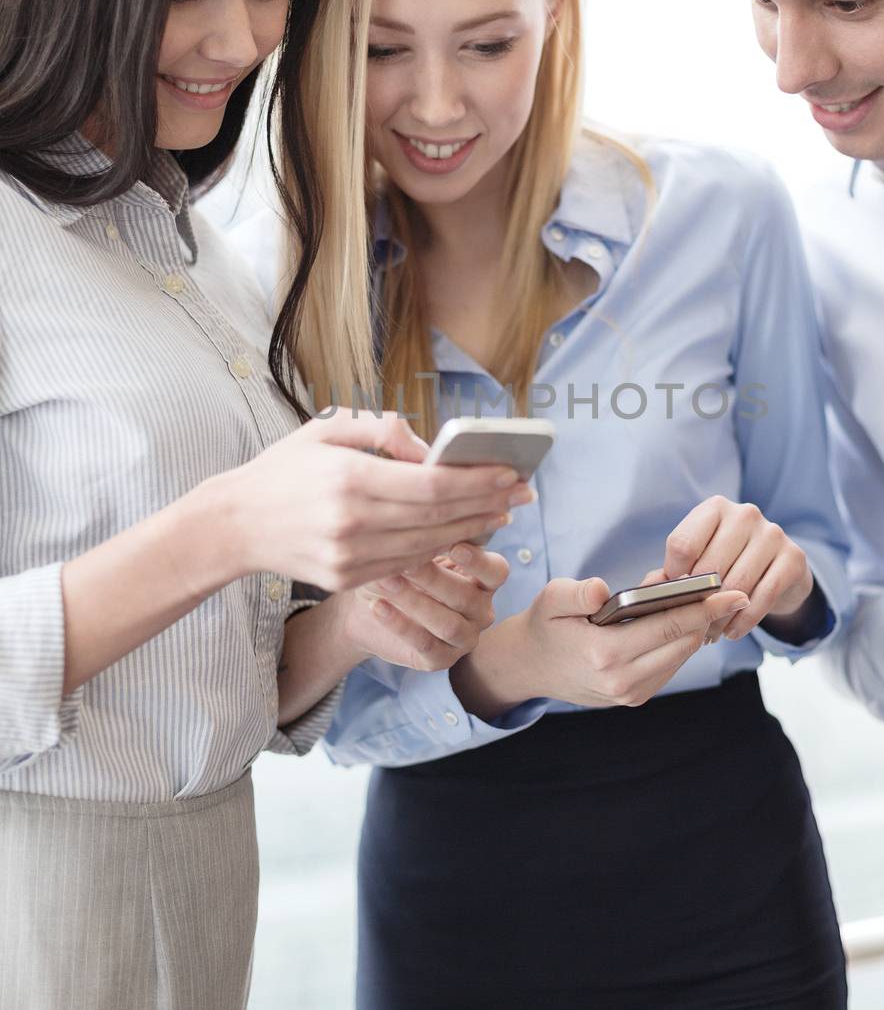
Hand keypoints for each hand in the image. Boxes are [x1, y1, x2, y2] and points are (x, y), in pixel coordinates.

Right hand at [224, 409, 531, 590]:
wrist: (234, 525)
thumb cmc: (283, 469)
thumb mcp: (326, 430)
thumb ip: (383, 431)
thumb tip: (431, 448)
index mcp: (349, 478)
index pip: (432, 485)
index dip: (478, 481)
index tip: (511, 473)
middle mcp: (353, 523)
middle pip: (439, 517)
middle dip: (488, 504)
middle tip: (522, 493)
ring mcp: (350, 558)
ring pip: (429, 545)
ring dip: (470, 529)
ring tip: (500, 512)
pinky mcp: (348, 580)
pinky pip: (407, 563)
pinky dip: (438, 548)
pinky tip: (461, 532)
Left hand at [344, 543, 509, 671]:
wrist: (366, 609)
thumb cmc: (398, 570)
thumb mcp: (412, 554)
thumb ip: (425, 545)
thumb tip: (421, 531)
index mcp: (484, 580)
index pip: (495, 572)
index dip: (478, 561)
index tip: (454, 547)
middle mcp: (480, 610)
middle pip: (466, 597)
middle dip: (433, 578)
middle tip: (404, 562)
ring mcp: (464, 638)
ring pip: (448, 624)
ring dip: (415, 602)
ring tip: (386, 582)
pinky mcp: (441, 660)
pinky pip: (426, 645)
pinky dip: (401, 625)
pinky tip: (378, 607)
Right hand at [451, 574, 750, 716]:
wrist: (529, 666)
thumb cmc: (545, 625)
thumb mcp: (552, 599)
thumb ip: (578, 592)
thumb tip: (606, 590)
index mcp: (604, 654)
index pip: (668, 627)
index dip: (703, 608)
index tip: (731, 591)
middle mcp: (622, 680)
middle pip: (684, 644)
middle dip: (707, 616)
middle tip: (724, 589)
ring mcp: (630, 694)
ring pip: (681, 656)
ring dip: (696, 629)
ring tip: (705, 602)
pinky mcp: (634, 698)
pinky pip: (670, 666)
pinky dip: (681, 643)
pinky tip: (684, 621)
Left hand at [659, 495, 812, 640]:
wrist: (779, 569)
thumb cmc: (729, 562)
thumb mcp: (701, 557)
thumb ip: (675, 570)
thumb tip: (651, 589)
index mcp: (714, 508)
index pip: (683, 544)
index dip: (674, 578)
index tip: (675, 598)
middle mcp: (745, 514)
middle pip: (710, 567)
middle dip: (698, 604)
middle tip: (692, 627)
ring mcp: (772, 534)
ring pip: (736, 585)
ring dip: (719, 617)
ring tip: (710, 634)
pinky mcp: (793, 558)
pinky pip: (762, 597)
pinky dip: (744, 620)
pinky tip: (732, 632)